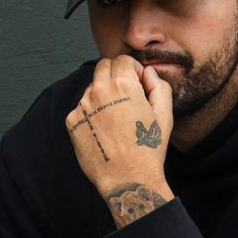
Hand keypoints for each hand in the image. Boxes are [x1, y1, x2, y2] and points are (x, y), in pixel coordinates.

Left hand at [66, 55, 174, 227]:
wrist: (128, 178)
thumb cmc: (149, 148)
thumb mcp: (164, 114)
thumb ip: (159, 86)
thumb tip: (147, 73)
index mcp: (123, 85)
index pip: (122, 59)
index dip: (132, 68)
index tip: (137, 82)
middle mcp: (99, 91)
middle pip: (103, 66)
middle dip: (115, 74)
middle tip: (125, 94)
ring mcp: (83, 106)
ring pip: (91, 87)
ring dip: (102, 94)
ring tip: (116, 118)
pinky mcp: (72, 122)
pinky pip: (81, 107)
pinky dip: (92, 112)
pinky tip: (104, 130)